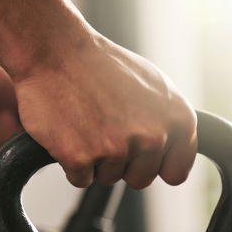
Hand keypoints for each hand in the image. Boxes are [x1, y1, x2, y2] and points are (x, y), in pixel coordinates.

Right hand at [14, 29, 196, 188]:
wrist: (54, 52)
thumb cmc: (99, 64)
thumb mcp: (151, 83)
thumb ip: (168, 120)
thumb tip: (171, 146)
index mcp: (177, 119)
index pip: (175, 172)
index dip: (153, 164)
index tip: (138, 152)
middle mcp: (152, 136)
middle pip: (139, 179)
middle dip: (121, 163)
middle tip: (103, 130)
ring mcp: (116, 149)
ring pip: (107, 178)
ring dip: (94, 160)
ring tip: (85, 124)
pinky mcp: (81, 158)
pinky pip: (80, 179)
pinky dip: (70, 162)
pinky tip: (68, 132)